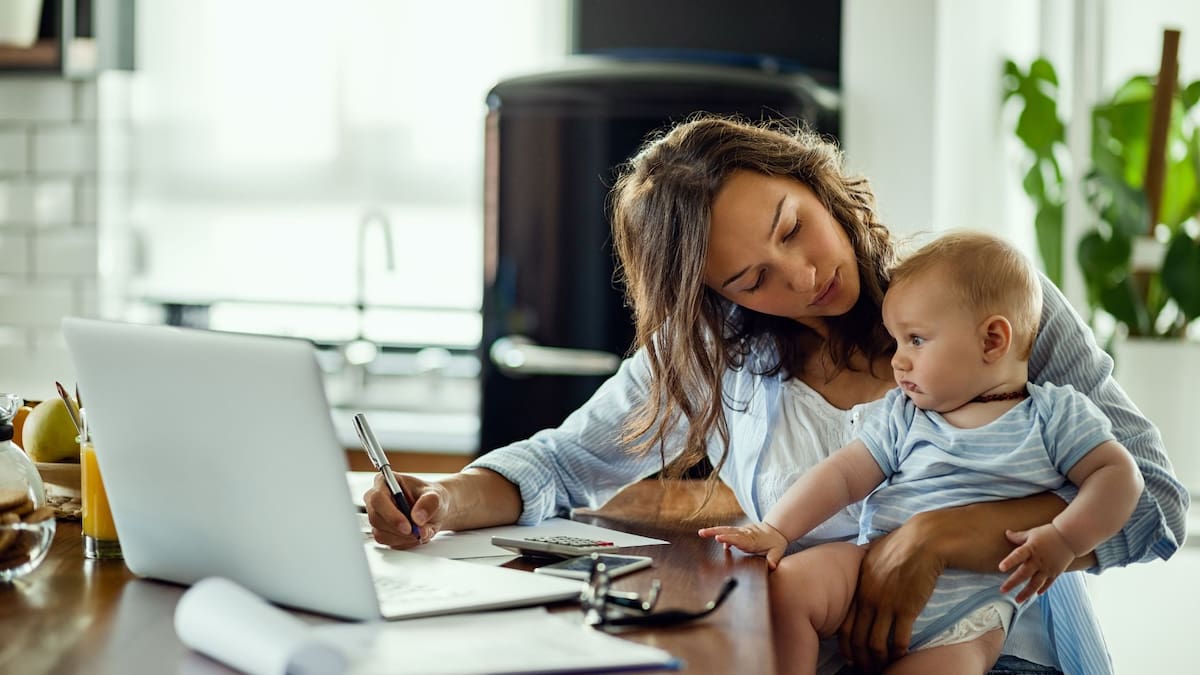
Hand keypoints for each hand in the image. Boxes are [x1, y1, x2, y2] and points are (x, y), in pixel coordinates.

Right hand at [364, 473, 445, 547]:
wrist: (434, 510)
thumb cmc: (431, 498)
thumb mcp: (436, 496)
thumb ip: (429, 503)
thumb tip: (417, 517)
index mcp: (384, 482)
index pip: (378, 498)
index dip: (390, 514)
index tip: (407, 526)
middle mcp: (376, 499)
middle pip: (375, 518)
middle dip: (397, 529)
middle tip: (417, 533)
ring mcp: (376, 516)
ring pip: (380, 532)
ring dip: (403, 537)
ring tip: (420, 530)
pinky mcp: (380, 530)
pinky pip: (386, 541)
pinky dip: (403, 542)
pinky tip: (414, 535)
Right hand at [697, 522, 788, 568]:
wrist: (776, 530)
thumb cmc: (775, 542)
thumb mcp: (777, 551)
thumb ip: (773, 559)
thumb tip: (771, 566)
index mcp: (752, 540)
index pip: (738, 540)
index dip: (728, 539)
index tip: (718, 538)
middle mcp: (744, 534)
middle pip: (728, 532)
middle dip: (714, 532)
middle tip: (702, 533)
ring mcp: (741, 531)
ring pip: (726, 530)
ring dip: (713, 530)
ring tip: (701, 532)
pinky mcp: (739, 531)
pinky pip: (728, 531)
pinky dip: (720, 533)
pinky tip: (713, 537)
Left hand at [839, 522, 943, 670]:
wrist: (923, 541)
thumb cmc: (901, 543)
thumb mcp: (873, 554)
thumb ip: (866, 568)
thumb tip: (863, 570)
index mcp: (859, 587)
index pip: (845, 624)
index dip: (847, 645)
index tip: (850, 656)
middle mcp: (869, 599)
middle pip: (858, 638)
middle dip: (861, 658)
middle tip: (866, 668)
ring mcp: (887, 605)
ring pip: (876, 643)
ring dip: (879, 659)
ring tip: (883, 666)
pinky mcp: (907, 609)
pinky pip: (899, 639)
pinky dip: (898, 652)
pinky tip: (901, 655)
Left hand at [998, 524, 1075, 601]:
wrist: (1070, 537)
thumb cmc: (1049, 533)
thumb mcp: (1032, 533)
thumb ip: (1018, 536)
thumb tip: (1006, 533)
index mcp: (1031, 548)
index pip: (1018, 555)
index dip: (1009, 561)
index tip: (1001, 568)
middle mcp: (1039, 560)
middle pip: (1024, 573)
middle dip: (1012, 583)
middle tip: (1002, 590)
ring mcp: (1047, 568)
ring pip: (1035, 583)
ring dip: (1026, 593)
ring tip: (1017, 600)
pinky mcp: (1056, 572)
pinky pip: (1048, 584)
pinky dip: (1042, 589)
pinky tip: (1036, 594)